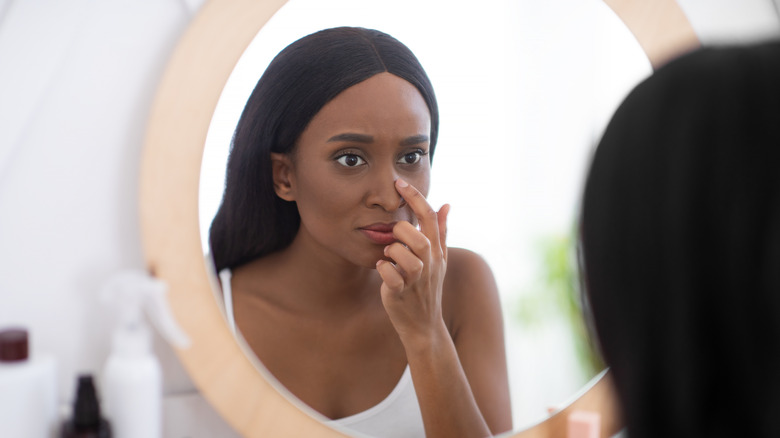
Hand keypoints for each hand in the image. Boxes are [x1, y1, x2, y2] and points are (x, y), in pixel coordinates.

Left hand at [376, 178, 449, 346]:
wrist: (424, 325)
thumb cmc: (427, 287)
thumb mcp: (439, 259)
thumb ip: (442, 231)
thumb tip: (447, 204)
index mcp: (436, 251)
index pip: (429, 217)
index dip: (415, 197)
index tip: (399, 183)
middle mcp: (429, 264)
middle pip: (418, 237)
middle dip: (401, 231)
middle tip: (393, 237)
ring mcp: (416, 280)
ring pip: (405, 255)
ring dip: (392, 251)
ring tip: (390, 257)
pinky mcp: (400, 293)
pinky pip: (390, 275)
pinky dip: (383, 269)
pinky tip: (384, 270)